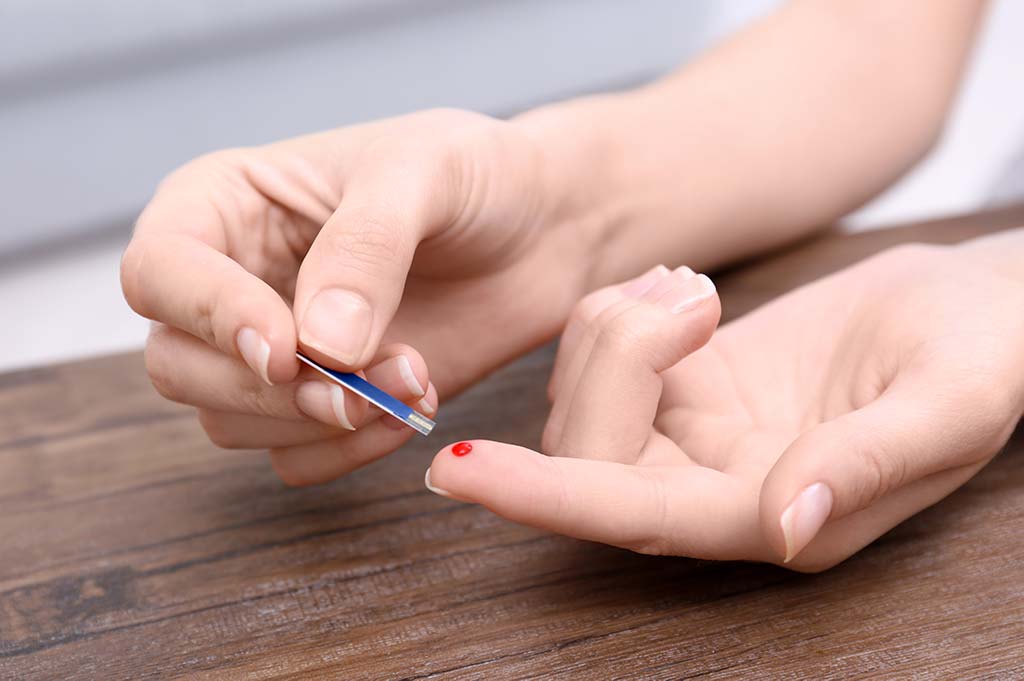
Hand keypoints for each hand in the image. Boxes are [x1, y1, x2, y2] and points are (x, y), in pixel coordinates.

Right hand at [121, 109, 588, 484]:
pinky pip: (296, 458)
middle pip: (178, 365)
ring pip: (232, 422)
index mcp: (228, 203)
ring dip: (322, 421)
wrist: (545, 230)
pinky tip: (414, 404)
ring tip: (413, 374)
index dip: (208, 317)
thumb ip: (365, 249)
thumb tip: (317, 346)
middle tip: (362, 382)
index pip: (160, 272)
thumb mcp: (423, 175)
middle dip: (269, 390)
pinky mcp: (326, 400)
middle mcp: (235, 282)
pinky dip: (350, 451)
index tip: (288, 347)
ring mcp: (278, 349)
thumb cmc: (477, 175)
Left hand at [425, 239, 1023, 570]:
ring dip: (611, 331)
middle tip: (692, 292)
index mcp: (776, 516)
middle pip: (591, 453)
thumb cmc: (981, 355)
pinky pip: (594, 358)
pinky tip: (675, 287)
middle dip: (611, 361)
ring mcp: (689, 439)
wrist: (971, 305)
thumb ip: (868, 464)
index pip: (638, 520)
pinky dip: (611, 314)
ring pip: (579, 405)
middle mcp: (715, 491)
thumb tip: (785, 525)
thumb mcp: (949, 401)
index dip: (548, 501)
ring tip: (695, 285)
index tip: (459, 474)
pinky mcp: (679, 387)